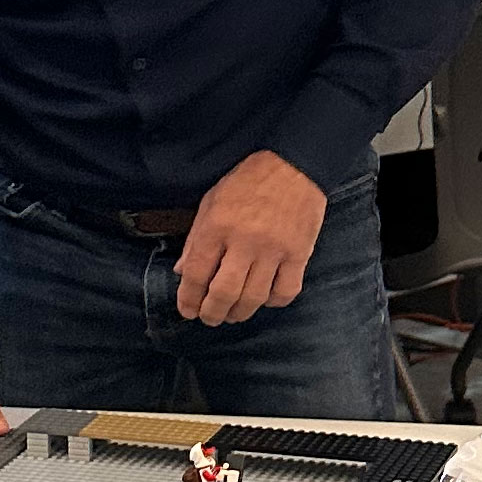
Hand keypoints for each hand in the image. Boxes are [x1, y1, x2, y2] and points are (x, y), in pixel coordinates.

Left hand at [175, 152, 325, 327]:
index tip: (187, 310)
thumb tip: (182, 272)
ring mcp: (274, 249)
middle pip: (224, 293)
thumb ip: (196, 239)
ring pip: (254, 298)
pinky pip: (285, 291)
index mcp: (218, 226)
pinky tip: (265, 297)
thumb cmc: (248, 181)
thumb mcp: (212, 201)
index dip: (188, 299)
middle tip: (209, 318)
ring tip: (233, 313)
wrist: (295, 163)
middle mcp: (245, 241)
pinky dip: (273, 301)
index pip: (197, 274)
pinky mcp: (299, 254)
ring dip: (240, 312)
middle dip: (212, 313)